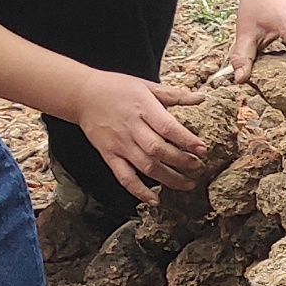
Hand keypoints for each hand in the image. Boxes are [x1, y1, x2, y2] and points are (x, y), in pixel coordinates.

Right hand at [74, 69, 209, 197]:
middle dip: (181, 161)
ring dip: (169, 179)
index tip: (202, 149)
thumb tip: (200, 98)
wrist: (83, 95)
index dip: (186, 140)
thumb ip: (174, 95)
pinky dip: (139, 191)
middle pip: (158, 150)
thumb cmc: (116, 88)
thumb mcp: (146, 85)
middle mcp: (132, 128)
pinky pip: (125, 177)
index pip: (168, 127)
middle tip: (197, 166)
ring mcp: (120, 144)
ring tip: (187, 184)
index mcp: (143, 108)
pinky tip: (154, 200)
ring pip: (146, 167)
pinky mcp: (109, 156)